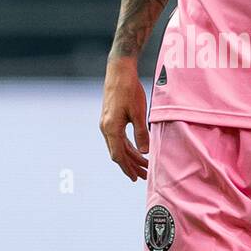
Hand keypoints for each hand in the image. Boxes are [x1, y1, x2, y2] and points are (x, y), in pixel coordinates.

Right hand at [99, 56, 149, 180]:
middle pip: (118, 153)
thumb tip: (144, 153)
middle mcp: (105, 128)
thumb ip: (141, 133)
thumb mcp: (139, 112)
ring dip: (130, 157)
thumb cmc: (130, 90)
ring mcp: (107, 123)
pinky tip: (137, 151)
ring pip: (118, 146)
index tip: (135, 178)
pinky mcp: (110, 119)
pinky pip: (118, 138)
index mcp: (111, 128)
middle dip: (130, 166)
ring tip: (143, 166)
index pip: (118, 155)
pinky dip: (128, 147)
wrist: (119, 72)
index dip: (127, 168)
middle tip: (143, 177)